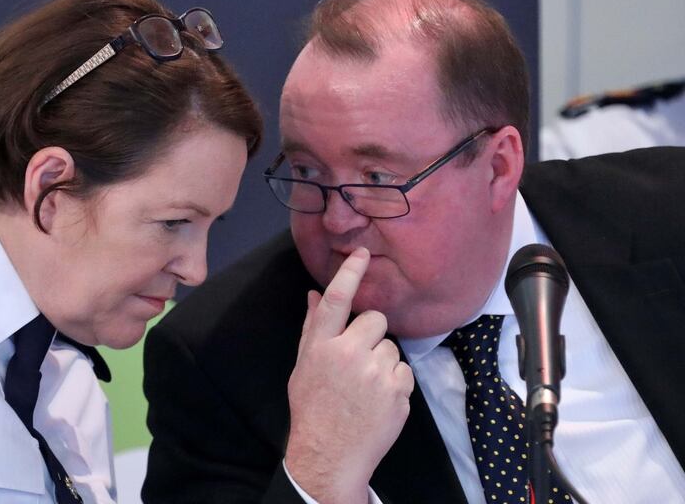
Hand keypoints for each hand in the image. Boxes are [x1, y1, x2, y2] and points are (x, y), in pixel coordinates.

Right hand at [284, 247, 414, 503]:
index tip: (363, 253)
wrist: (330, 455)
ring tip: (366, 386)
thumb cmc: (313, 407)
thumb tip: (313, 294)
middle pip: (376, 320)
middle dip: (370, 334)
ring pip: (391, 346)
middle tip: (358, 358)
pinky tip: (378, 399)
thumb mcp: (303, 365)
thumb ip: (312, 328)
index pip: (336, 300)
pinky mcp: (398, 391)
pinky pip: (403, 370)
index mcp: (321, 346)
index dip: (350, 273)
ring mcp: (376, 373)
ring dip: (382, 360)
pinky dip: (394, 382)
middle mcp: (348, 354)